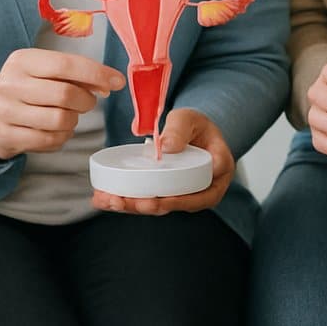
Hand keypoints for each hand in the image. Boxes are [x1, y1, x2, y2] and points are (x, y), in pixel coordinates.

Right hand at [0, 48, 124, 159]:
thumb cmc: (24, 89)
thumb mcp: (42, 71)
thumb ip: (74, 73)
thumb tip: (108, 83)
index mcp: (22, 60)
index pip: (65, 64)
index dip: (96, 73)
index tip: (116, 82)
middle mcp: (11, 84)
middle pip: (66, 94)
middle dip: (86, 101)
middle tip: (87, 102)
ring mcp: (6, 112)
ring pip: (60, 120)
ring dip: (73, 120)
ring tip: (67, 115)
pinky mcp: (7, 136)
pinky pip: (50, 140)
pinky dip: (62, 136)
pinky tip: (56, 129)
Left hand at [92, 108, 233, 214]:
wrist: (196, 132)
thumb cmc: (196, 125)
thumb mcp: (190, 118)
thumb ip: (180, 128)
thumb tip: (165, 146)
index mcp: (219, 168)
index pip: (203, 188)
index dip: (179, 199)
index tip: (157, 200)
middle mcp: (207, 189)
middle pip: (178, 203)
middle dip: (149, 206)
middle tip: (123, 202)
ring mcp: (189, 196)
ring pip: (163, 207)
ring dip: (134, 207)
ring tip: (108, 201)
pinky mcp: (171, 196)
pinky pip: (152, 202)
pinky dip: (130, 202)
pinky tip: (106, 200)